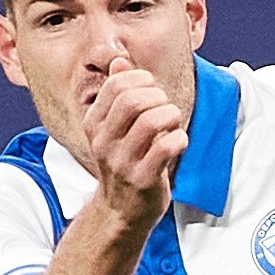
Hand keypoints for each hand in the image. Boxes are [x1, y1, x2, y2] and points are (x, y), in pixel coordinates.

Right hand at [86, 54, 187, 216]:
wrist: (122, 212)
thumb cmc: (125, 164)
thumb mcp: (113, 129)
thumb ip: (117, 96)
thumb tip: (120, 62)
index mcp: (94, 124)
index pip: (116, 85)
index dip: (141, 79)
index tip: (152, 90)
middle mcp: (104, 142)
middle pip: (133, 100)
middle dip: (158, 96)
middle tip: (165, 107)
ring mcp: (122, 162)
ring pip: (151, 120)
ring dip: (171, 115)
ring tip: (173, 124)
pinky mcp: (143, 180)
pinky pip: (167, 146)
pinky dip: (179, 138)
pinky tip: (177, 143)